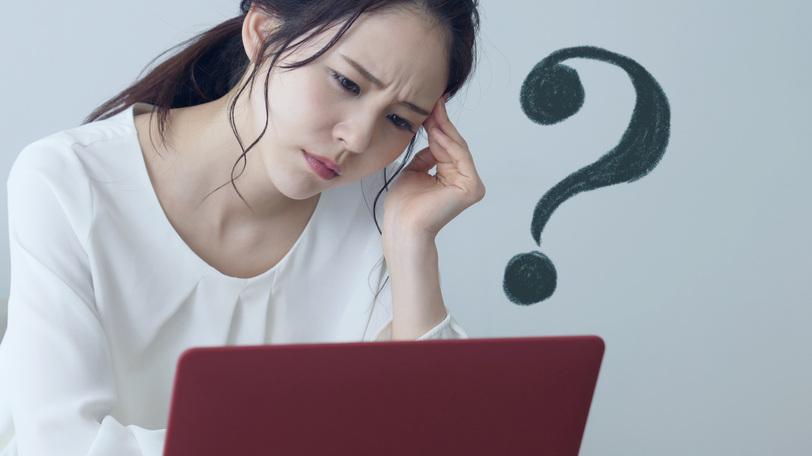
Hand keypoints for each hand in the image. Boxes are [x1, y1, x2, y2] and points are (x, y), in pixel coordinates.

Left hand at [383, 96, 485, 241]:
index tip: (430, 106)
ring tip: (433, 111)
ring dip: (444, 129)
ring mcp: (470, 185)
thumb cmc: (404, 206)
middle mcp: (465, 181)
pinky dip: (448, 143)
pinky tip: (437, 129)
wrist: (403, 226)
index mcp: (453, 178)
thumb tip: (433, 135)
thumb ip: (427, 153)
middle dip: (442, 123)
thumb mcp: (414, 170)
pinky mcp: (471, 188)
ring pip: (457, 149)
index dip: (437, 126)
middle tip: (433, 101)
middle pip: (453, 145)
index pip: (446, 146)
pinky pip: (460, 158)